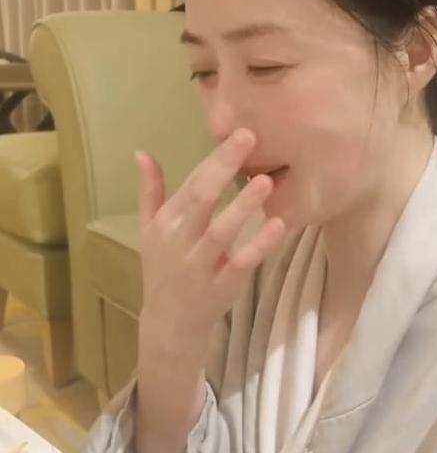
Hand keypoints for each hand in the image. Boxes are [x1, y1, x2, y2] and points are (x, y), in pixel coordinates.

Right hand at [134, 128, 285, 351]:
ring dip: (241, 206)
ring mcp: (201, 265)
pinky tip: (278, 225)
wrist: (169, 322)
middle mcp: (180, 239)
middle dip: (223, 167)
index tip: (239, 131)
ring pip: (220, 232)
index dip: (215, 157)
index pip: (192, 182)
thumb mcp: (149, 228)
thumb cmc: (162, 267)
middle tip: (248, 137)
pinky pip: (241, 263)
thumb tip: (141, 152)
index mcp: (167, 221)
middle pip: (201, 198)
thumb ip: (150, 190)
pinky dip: (259, 245)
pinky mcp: (222, 285)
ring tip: (266, 180)